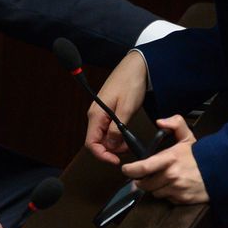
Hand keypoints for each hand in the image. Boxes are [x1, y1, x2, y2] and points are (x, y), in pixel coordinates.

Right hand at [85, 50, 148, 164]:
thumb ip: (117, 129)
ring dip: (114, 144)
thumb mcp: (127, 108)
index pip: (91, 143)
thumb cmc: (131, 83)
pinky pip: (107, 129)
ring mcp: (101, 113)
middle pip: (96, 141)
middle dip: (110, 151)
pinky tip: (126, 136)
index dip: (102, 155)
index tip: (116, 161)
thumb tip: (110, 146)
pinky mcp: (107, 111)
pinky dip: (116, 136)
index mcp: (96, 115)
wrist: (136, 66)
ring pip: (102, 136)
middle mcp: (95, 115)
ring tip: (129, 144)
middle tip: (127, 152)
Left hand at [120, 116, 206, 203]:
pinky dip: (167, 194)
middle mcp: (171, 175)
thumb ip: (175, 123)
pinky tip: (174, 186)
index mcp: (170, 159)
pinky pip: (167, 199)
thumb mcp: (188, 136)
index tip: (126, 169)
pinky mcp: (182, 200)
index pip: (142, 167)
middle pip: (145, 184)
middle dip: (143, 180)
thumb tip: (160, 121)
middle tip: (146, 176)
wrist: (222, 172)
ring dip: (155, 188)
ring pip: (155, 192)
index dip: (130, 170)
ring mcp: (176, 189)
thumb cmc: (202, 156)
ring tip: (164, 180)